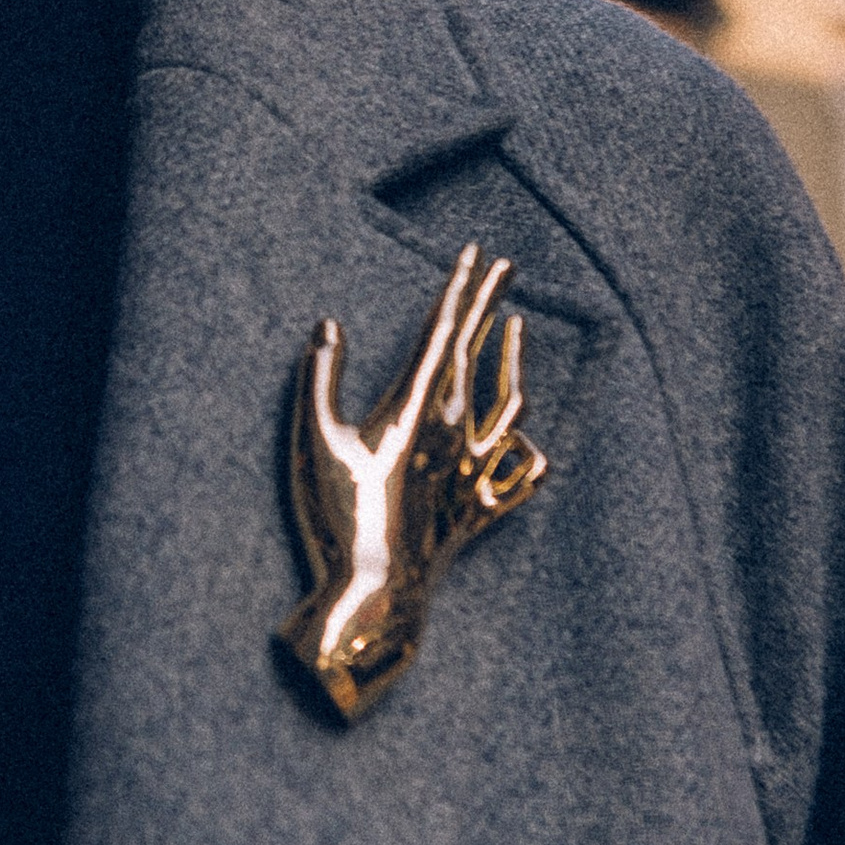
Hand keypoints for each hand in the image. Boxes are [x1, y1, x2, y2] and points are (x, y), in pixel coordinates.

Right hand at [278, 243, 545, 720]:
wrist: (377, 594)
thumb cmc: (339, 516)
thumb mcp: (313, 438)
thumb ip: (320, 376)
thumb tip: (329, 325)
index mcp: (416, 406)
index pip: (445, 331)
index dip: (461, 287)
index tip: (477, 250)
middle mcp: (455, 430)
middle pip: (478, 354)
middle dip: (490, 304)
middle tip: (506, 266)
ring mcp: (474, 471)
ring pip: (509, 404)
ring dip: (513, 362)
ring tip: (518, 331)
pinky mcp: (480, 509)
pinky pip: (520, 474)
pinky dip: (528, 450)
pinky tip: (531, 439)